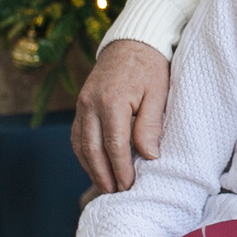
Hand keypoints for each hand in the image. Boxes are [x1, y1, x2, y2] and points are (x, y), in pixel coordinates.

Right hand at [72, 40, 170, 194]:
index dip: (121, 169)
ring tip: (105, 186)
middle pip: (92, 149)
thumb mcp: (158, 93)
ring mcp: (82, 103)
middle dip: (103, 175)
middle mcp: (91, 103)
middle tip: (115, 194)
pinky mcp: (80, 103)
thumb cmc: (151, 67)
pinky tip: (95, 166)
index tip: (129, 187)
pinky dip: (84, 154)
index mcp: (111, 101)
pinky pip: (77, 135)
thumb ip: (150, 124)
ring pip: (80, 144)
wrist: (133, 41)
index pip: (114, 145)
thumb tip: (149, 156)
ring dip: (91, 168)